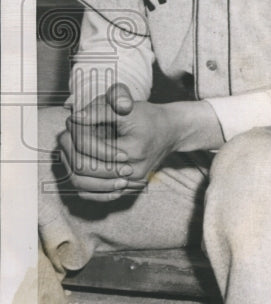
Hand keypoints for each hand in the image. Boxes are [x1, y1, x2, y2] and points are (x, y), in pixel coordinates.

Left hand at [60, 83, 176, 201]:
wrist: (170, 132)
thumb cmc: (148, 117)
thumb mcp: (126, 109)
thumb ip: (100, 112)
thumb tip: (75, 119)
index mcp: (133, 151)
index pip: (88, 146)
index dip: (76, 132)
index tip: (75, 121)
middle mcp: (132, 172)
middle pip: (83, 168)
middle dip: (70, 149)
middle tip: (67, 135)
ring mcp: (130, 184)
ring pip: (85, 185)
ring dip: (72, 165)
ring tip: (71, 149)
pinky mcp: (127, 189)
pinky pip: (95, 195)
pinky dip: (81, 181)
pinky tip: (79, 165)